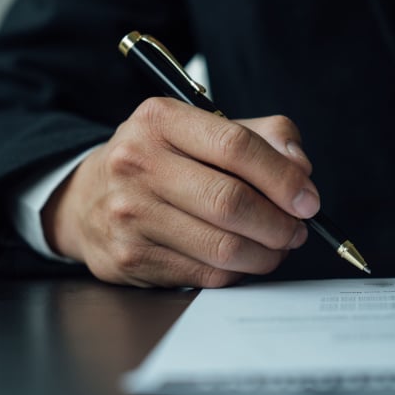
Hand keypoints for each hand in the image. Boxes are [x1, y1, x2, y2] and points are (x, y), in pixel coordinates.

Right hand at [41, 97, 318, 287]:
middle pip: (231, 202)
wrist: (86, 197)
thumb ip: (263, 137)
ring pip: (223, 246)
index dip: (283, 177)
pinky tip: (244, 260)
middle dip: (280, 223)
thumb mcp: (204, 129)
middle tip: (297, 230)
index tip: (308, 200)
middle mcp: (137, 163)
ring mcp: (129, 213)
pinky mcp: (130, 258)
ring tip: (277, 247)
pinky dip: (238, 272)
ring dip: (266, 253)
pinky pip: (206, 274)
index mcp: (160, 120)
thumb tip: (300, 168)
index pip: (236, 146)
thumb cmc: (162, 161)